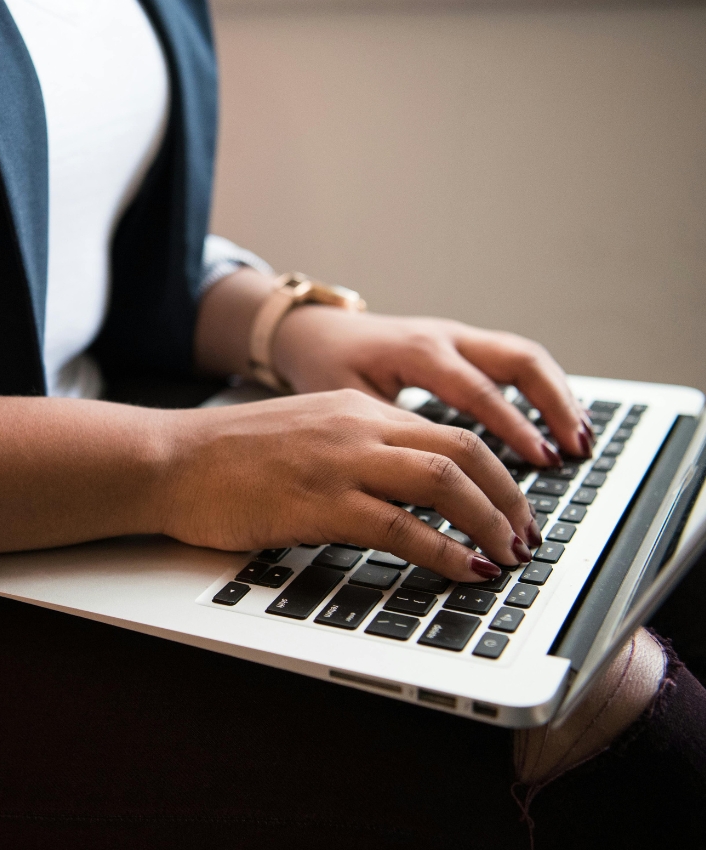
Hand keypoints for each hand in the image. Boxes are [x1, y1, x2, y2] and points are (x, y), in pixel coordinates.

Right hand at [158, 389, 539, 581]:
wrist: (172, 459)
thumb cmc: (231, 455)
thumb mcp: (308, 435)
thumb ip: (359, 451)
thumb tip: (407, 491)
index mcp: (358, 409)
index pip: (450, 434)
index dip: (496, 472)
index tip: (512, 506)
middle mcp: (358, 427)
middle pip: (463, 451)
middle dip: (509, 497)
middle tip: (526, 535)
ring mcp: (339, 463)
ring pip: (443, 483)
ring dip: (489, 522)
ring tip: (509, 555)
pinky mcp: (317, 503)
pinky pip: (400, 527)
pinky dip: (444, 551)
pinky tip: (466, 570)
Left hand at [272, 307, 592, 466]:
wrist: (315, 332)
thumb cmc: (326, 368)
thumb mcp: (348, 403)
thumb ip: (388, 437)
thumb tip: (425, 486)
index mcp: (418, 352)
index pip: (479, 391)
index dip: (514, 428)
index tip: (542, 461)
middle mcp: (445, 338)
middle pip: (519, 360)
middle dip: (554, 405)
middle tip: (577, 449)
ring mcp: (456, 337)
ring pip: (523, 356)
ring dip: (556, 395)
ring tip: (580, 439)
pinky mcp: (460, 344)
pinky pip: (511, 360)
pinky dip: (539, 389)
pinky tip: (554, 420)